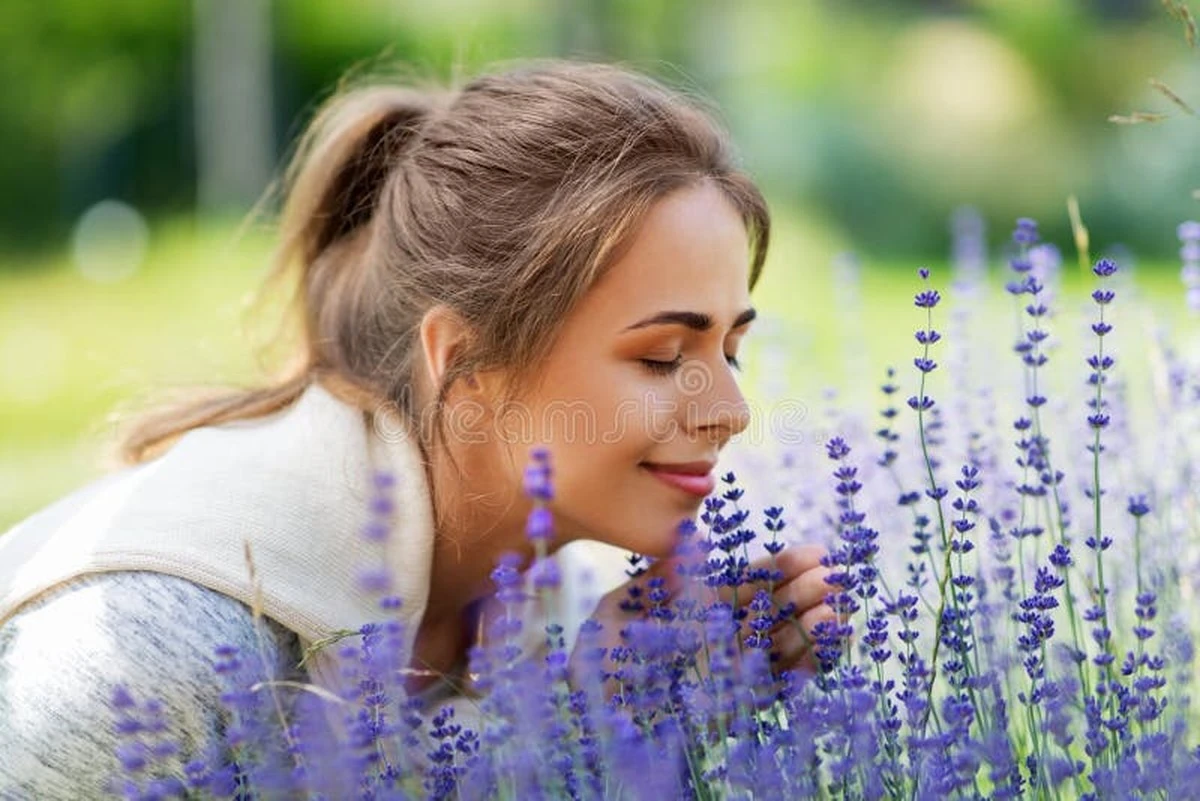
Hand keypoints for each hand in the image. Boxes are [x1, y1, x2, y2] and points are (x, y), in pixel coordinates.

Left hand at [567, 544, 839, 700]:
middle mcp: (721, 641)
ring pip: (784, 647)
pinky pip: (779, 687)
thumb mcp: (620, 607)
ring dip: (813, 627)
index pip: (750, 585)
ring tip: (834, 608)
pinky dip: (804, 667)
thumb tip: (698, 539)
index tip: (816, 552)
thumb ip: (662, 575)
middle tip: (834, 577)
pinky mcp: (736, 709)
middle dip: (808, 593)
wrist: (587, 718)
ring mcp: (731, 674)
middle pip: (776, 613)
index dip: (783, 569)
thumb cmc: (596, 660)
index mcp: (698, 611)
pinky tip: (821, 643)